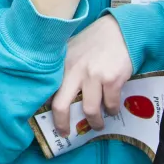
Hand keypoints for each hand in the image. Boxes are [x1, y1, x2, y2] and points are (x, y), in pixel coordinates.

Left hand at [51, 14, 132, 136]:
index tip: (46, 119)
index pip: (47, 90)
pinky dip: (111, 110)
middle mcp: (74, 70)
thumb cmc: (93, 42)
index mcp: (62, 64)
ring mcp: (93, 75)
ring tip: (97, 124)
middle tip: (65, 133)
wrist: (119, 30)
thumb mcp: (71, 50)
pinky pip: (110, 104)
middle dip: (62, 124)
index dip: (44, 107)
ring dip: (94, 122)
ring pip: (89, 110)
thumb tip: (54, 94)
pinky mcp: (112, 79)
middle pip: (61, 105)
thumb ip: (64, 69)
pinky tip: (112, 109)